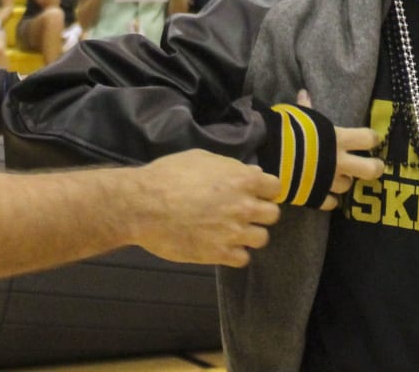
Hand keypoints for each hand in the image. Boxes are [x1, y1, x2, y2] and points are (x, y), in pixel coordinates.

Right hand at [130, 149, 281, 266]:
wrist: (143, 205)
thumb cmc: (170, 175)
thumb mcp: (202, 159)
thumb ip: (231, 167)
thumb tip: (254, 172)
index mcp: (243, 180)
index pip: (275, 188)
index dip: (266, 191)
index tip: (256, 193)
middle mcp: (244, 206)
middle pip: (273, 215)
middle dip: (261, 213)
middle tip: (244, 213)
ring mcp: (233, 232)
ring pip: (262, 238)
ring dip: (250, 235)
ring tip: (233, 232)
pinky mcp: (219, 254)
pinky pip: (243, 259)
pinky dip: (235, 254)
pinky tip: (222, 246)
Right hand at [296, 90, 382, 209]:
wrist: (268, 154)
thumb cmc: (286, 130)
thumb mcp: (299, 115)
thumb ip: (306, 107)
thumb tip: (304, 93)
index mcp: (338, 139)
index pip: (368, 138)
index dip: (372, 138)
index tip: (371, 139)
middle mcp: (339, 161)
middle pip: (371, 169)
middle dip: (376, 168)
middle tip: (375, 166)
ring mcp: (329, 181)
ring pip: (347, 186)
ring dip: (344, 181)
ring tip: (338, 177)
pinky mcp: (316, 196)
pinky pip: (330, 203)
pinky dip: (329, 199)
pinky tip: (325, 194)